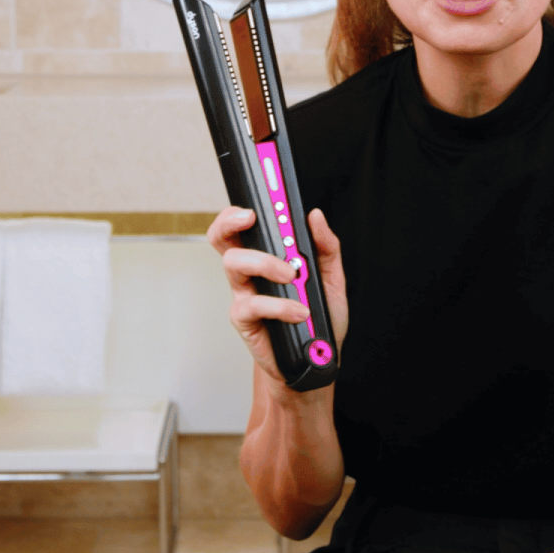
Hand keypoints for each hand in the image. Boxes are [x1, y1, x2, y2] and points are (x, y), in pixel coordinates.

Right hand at [207, 206, 348, 383]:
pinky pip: (253, 303)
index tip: (257, 190)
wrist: (317, 361)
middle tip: (251, 217)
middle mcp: (250, 271)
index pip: (246, 223)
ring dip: (264, 262)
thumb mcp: (331, 278)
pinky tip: (299, 311)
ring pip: (234, 263)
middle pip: (222, 237)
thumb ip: (325, 247)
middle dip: (229, 220)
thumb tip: (314, 217)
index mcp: (268, 255)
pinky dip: (280, 305)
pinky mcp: (244, 319)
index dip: (244, 204)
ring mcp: (244, 293)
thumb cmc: (319, 318)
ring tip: (291, 275)